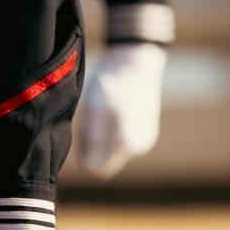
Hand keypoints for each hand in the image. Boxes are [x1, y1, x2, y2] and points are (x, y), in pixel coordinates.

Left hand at [80, 41, 166, 177]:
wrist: (135, 61)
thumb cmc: (110, 82)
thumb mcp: (95, 107)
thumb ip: (92, 139)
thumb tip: (90, 167)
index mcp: (125, 140)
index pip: (95, 167)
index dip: (83, 152)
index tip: (82, 129)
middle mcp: (137, 145)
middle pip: (104, 161)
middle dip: (93, 146)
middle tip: (90, 119)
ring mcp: (144, 140)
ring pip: (113, 152)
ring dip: (104, 139)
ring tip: (102, 113)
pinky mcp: (147, 134)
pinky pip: (124, 143)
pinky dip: (115, 133)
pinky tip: (114, 112)